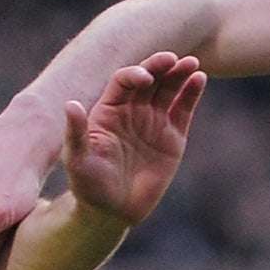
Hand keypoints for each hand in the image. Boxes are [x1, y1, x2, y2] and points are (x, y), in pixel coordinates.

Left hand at [60, 54, 203, 229]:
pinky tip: (199, 79)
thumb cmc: (88, 185)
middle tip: (172, 59)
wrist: (112, 211)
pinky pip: (184, 109)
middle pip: (149, 78)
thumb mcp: (77, 159)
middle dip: (160, 66)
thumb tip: (70, 104)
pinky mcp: (173, 136)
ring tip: (191, 64)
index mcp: (109, 109)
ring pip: (168, 89)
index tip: (145, 78)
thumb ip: (76, 132)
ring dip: (179, 74)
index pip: (123, 81)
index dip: (134, 74)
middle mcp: (132, 110)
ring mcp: (154, 121)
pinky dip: (192, 93)